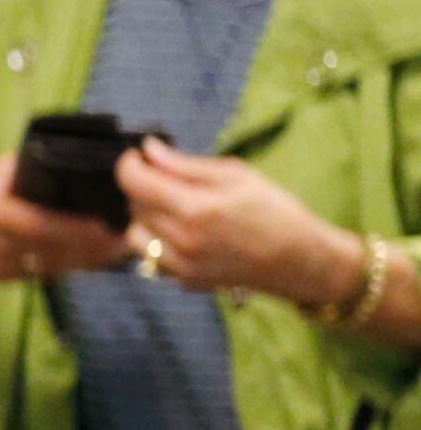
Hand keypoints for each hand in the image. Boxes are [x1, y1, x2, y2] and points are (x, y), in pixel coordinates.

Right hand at [0, 154, 135, 288]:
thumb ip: (24, 169)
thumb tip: (75, 158)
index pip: (34, 220)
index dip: (72, 225)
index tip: (106, 221)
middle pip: (48, 247)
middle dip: (91, 245)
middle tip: (126, 236)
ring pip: (50, 264)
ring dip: (88, 258)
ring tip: (121, 247)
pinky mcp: (0, 279)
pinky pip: (43, 273)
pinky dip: (71, 266)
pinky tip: (95, 257)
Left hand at [119, 142, 356, 304]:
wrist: (300, 260)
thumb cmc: (276, 212)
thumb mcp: (237, 176)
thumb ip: (185, 165)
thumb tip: (150, 150)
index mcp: (195, 209)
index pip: (134, 183)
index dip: (129, 164)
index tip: (137, 156)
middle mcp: (181, 240)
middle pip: (134, 205)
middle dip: (143, 186)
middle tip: (168, 178)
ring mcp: (181, 265)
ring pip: (136, 233)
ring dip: (145, 216)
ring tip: (176, 207)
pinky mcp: (184, 280)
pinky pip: (152, 256)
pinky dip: (158, 240)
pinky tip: (185, 231)